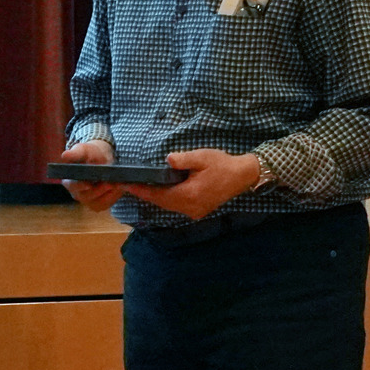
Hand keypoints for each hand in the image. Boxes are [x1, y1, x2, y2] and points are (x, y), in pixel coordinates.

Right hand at [56, 141, 124, 211]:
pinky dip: (114, 196)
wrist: (101, 160)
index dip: (80, 186)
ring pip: (98, 202)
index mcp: (69, 181)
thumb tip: (64, 155)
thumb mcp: (82, 150)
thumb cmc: (89, 154)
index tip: (88, 185)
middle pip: (87, 196)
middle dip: (100, 190)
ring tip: (118, 184)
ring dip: (109, 193)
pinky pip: (107, 203)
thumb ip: (75, 154)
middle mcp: (76, 193)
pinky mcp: (98, 205)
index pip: (73, 186)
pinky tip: (120, 188)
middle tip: (110, 183)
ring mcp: (87, 201)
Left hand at [125, 148, 262, 219]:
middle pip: (161, 202)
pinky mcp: (199, 210)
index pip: (158, 195)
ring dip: (155, 197)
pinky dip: (167, 199)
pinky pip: (177, 206)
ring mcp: (195, 211)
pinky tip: (159, 190)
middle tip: (128, 184)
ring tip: (140, 186)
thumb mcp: (202, 157)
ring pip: (169, 205)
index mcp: (189, 195)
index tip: (126, 184)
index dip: (141, 190)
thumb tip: (167, 160)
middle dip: (145, 193)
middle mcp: (190, 208)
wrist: (243, 175)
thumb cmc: (222, 164)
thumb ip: (183, 159)